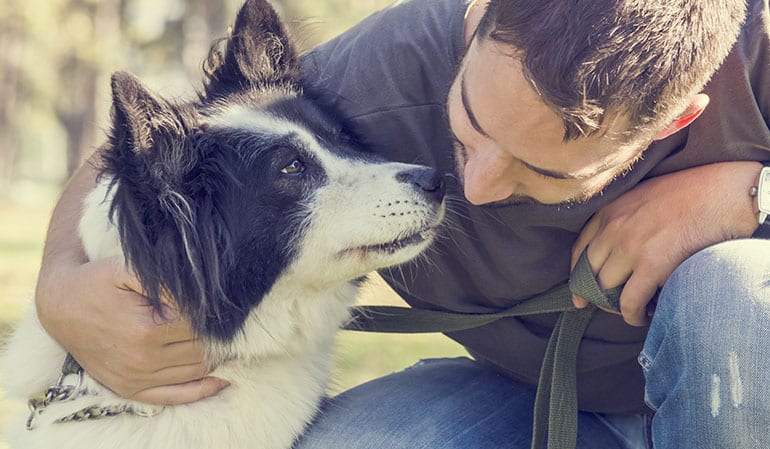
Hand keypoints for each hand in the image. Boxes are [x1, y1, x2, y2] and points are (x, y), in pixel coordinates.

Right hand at [35, 256, 228, 403]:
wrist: (60, 305)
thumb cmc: (98, 281)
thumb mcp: (129, 268)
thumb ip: (167, 279)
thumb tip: (202, 293)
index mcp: (146, 329)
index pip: (201, 325)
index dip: (217, 313)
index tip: (227, 303)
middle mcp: (143, 359)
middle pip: (204, 349)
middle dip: (222, 335)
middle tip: (234, 321)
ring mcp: (136, 378)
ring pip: (196, 371)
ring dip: (218, 357)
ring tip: (229, 339)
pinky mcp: (131, 389)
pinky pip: (176, 396)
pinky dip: (204, 388)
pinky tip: (223, 376)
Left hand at [571, 161, 760, 325]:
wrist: (724, 193)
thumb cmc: (692, 194)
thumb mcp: (644, 197)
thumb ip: (625, 219)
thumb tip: (618, 251)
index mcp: (610, 209)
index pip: (580, 250)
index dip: (577, 276)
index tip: (578, 294)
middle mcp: (614, 227)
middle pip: (590, 273)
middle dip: (597, 295)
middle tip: (611, 307)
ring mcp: (630, 245)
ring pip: (606, 289)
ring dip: (616, 306)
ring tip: (633, 310)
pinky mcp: (652, 264)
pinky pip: (629, 302)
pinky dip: (633, 315)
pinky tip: (644, 317)